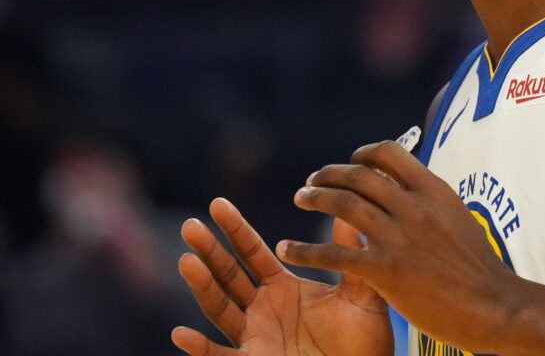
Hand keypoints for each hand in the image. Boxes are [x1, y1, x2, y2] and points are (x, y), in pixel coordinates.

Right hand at [172, 198, 392, 355]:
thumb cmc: (364, 340)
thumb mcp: (360, 293)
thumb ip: (349, 254)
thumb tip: (349, 208)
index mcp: (282, 287)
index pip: (252, 252)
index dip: (234, 229)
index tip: (217, 203)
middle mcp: (262, 309)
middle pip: (228, 275)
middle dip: (209, 250)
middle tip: (190, 225)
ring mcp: (254, 337)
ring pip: (220, 308)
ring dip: (202, 286)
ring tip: (187, 260)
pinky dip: (201, 348)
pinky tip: (180, 334)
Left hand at [278, 141, 520, 352]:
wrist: (494, 304)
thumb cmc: (478, 267)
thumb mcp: (458, 218)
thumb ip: (429, 201)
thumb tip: (406, 188)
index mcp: (434, 190)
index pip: (389, 154)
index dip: (362, 154)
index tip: (349, 162)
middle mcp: (414, 207)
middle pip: (359, 176)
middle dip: (329, 174)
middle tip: (313, 181)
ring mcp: (399, 237)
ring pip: (344, 205)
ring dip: (315, 198)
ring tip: (300, 199)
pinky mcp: (386, 270)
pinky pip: (334, 253)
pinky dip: (304, 249)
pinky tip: (288, 249)